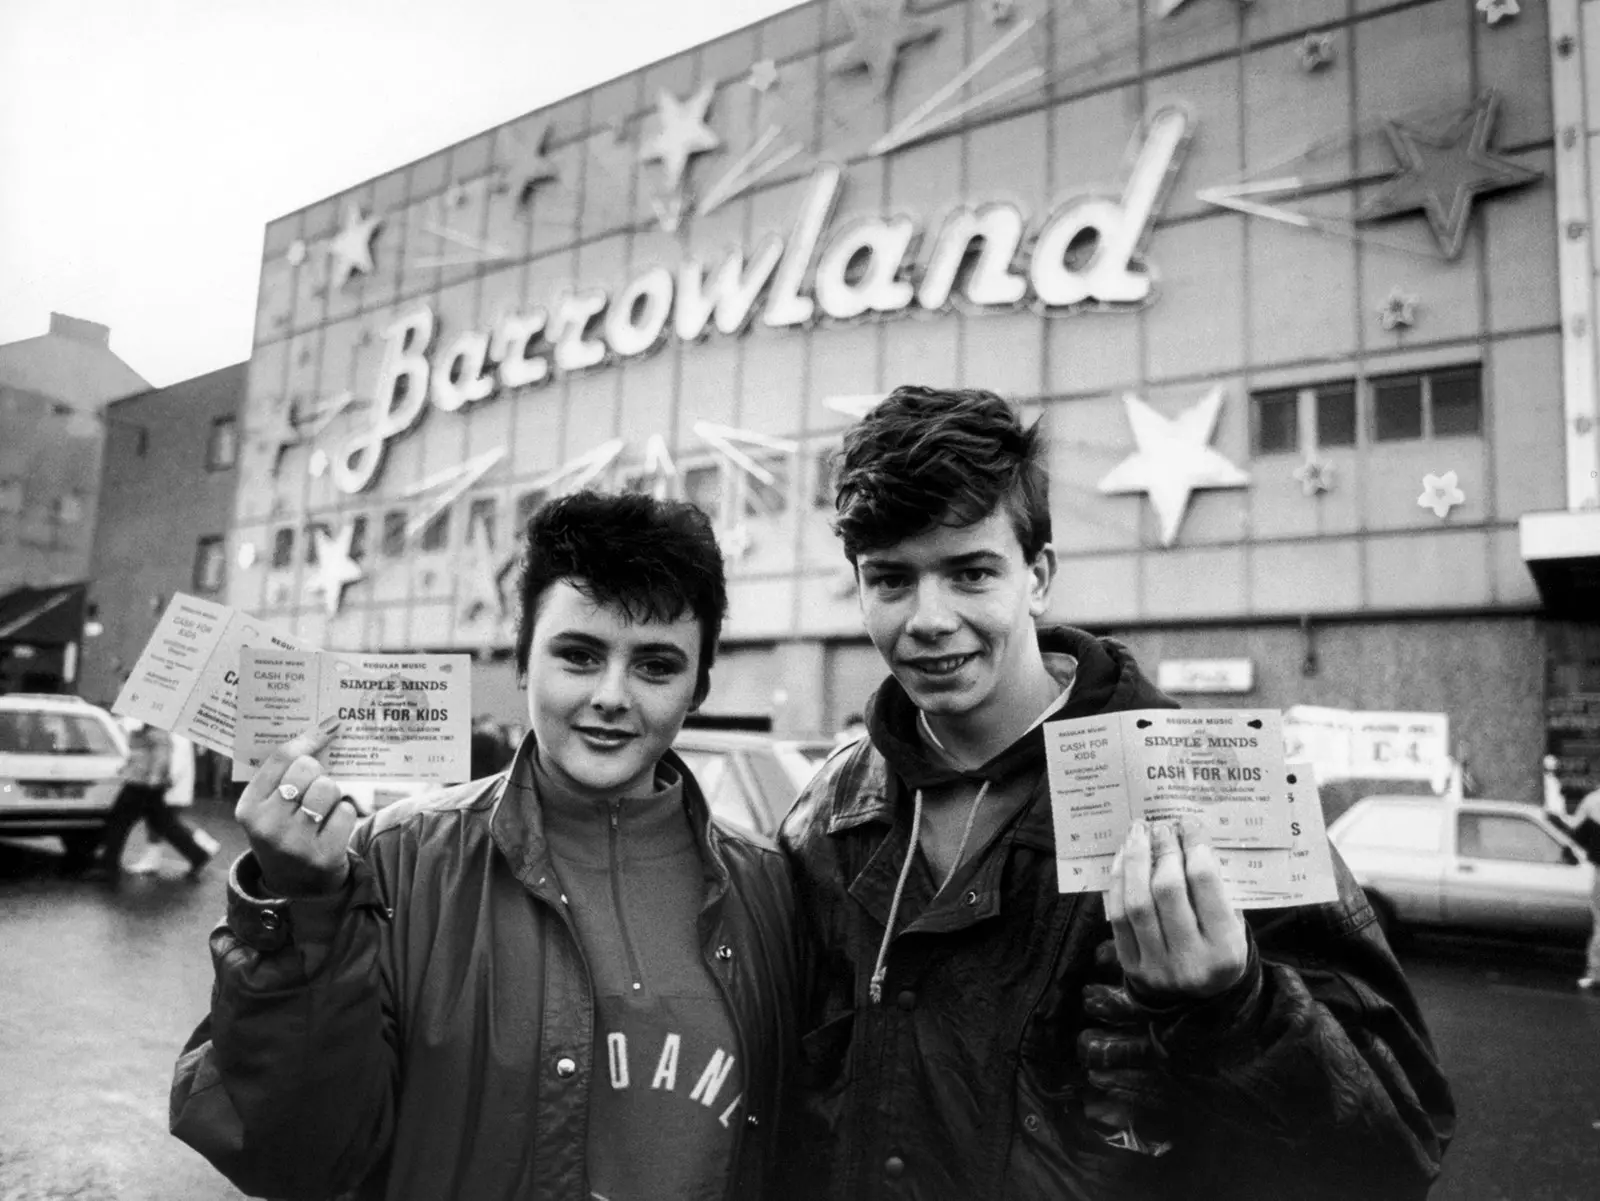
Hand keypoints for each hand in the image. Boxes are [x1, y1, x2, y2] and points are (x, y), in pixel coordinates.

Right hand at [235, 717, 357, 896]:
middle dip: (318, 774)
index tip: (328, 726)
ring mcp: (295, 843)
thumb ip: (282, 774)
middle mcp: (267, 826)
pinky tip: (331, 829)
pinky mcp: (324, 856)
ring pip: (330, 788)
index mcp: (249, 808)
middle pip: (308, 769)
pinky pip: (347, 811)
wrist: (296, 886)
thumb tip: (322, 728)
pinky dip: (344, 815)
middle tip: (313, 792)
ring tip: (321, 812)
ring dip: (332, 796)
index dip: (308, 738)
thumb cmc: (285, 832)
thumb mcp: (269, 807)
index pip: (282, 758)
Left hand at [1106, 818, 1246, 1000]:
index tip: (1187, 823)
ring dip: (1135, 861)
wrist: (1202, 1000)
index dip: (1193, 846)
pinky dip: (1118, 883)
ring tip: (1139, 834)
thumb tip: (1189, 837)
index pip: (1205, 884)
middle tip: (1160, 826)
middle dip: (1162, 850)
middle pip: (1168, 891)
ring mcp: (1157, 966)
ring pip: (1137, 903)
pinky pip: (1117, 917)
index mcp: (1225, 948)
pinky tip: (1123, 859)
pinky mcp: (1132, 966)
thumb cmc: (1220, 948)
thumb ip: (1217, 887)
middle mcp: (1190, 960)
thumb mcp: (1234, 923)